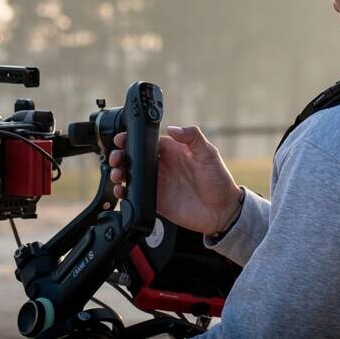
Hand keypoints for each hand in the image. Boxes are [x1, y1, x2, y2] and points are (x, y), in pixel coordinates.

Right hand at [109, 125, 241, 235]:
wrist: (223, 211)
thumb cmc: (218, 180)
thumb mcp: (208, 154)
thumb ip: (193, 137)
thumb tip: (173, 128)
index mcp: (173, 151)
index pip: (147, 142)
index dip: (133, 140)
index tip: (122, 139)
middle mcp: (163, 166)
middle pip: (135, 158)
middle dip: (121, 156)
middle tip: (116, 158)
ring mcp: (158, 183)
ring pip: (132, 175)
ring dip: (120, 173)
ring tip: (117, 174)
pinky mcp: (156, 201)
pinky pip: (135, 195)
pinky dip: (125, 193)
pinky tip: (121, 191)